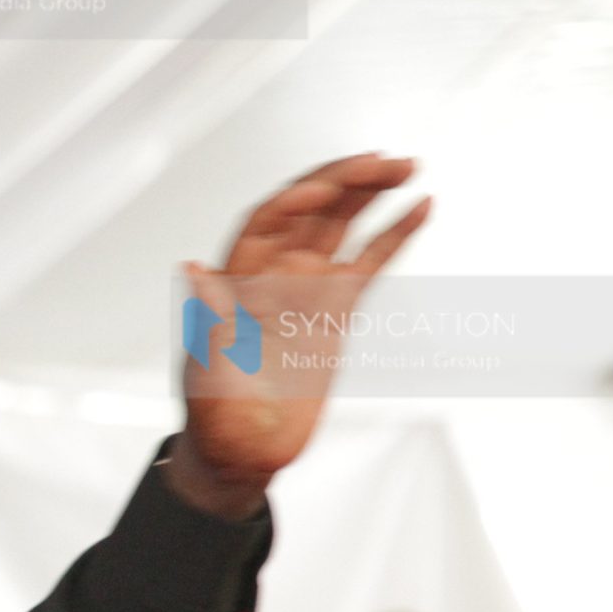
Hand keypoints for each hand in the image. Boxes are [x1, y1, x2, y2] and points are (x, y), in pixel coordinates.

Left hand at [174, 153, 430, 517]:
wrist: (243, 451)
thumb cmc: (213, 411)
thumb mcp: (208, 364)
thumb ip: (209, 315)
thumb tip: (191, 267)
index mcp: (235, 280)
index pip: (266, 222)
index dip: (294, 200)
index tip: (324, 188)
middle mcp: (271, 274)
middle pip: (310, 210)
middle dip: (344, 179)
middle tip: (386, 160)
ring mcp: (307, 287)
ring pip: (342, 224)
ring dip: (371, 192)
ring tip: (408, 166)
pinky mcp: (337, 308)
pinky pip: (370, 261)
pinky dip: (395, 233)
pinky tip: (421, 205)